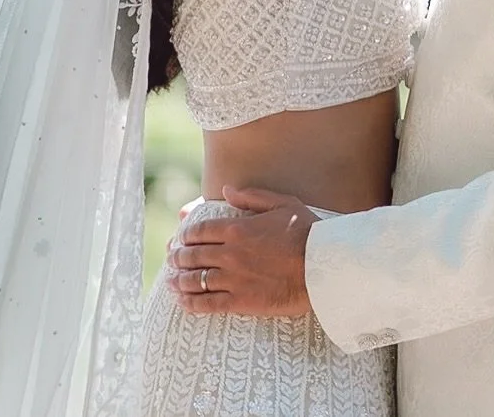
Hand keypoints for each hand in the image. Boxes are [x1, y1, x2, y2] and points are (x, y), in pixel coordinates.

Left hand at [166, 186, 315, 317]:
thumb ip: (251, 196)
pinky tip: (182, 303)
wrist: (322, 268)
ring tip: (171, 280)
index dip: (186, 234)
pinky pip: (207, 304)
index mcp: (237, 228)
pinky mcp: (240, 301)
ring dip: (179, 280)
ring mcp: (233, 279)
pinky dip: (191, 303)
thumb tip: (226, 190)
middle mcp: (229, 253)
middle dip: (178, 256)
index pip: (200, 230)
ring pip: (195, 280)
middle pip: (193, 255)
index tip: (180, 236)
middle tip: (172, 257)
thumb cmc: (306, 233)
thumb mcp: (282, 203)